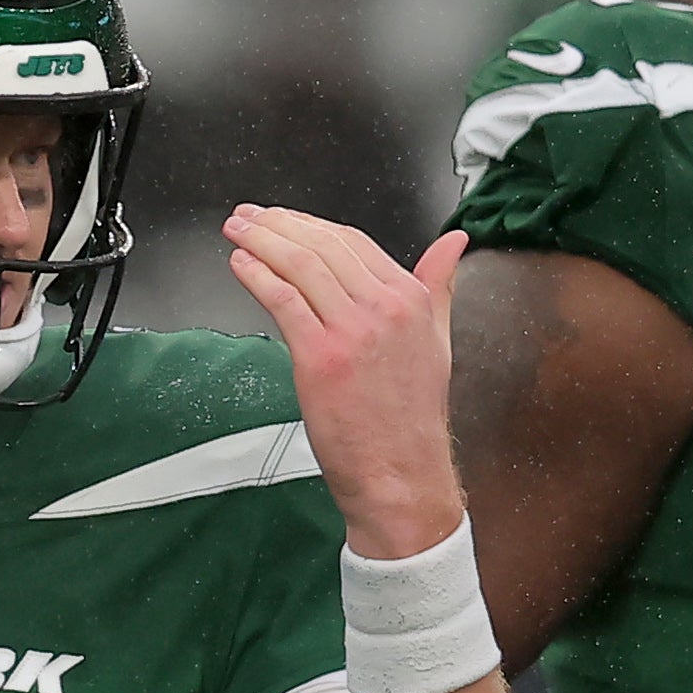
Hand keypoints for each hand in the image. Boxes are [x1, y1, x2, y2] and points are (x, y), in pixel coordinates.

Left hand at [228, 209, 467, 554]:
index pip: (353, 242)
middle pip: (323, 246)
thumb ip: (438, 285)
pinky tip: (241, 266)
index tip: (283, 218)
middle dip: (277, 225)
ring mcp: (352, 331)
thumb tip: (455, 242)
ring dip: (261, 243)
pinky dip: (257, 277)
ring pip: (301, 266)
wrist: (401, 473)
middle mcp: (384, 308)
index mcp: (411, 299)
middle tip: (247, 219)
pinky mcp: (321, 357)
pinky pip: (283, 301)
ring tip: (237, 233)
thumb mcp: (437, 339)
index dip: (310, 224)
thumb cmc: (410, 418)